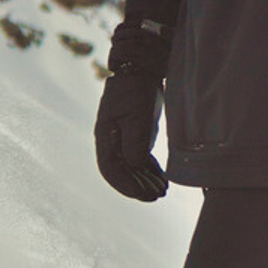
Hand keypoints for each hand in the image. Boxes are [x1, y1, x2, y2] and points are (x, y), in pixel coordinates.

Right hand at [95, 71, 169, 201]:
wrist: (141, 70)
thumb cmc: (135, 91)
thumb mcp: (136, 116)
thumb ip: (135, 142)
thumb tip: (135, 166)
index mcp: (105, 136)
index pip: (110, 169)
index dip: (124, 185)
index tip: (141, 194)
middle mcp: (111, 141)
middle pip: (121, 172)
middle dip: (138, 187)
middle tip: (156, 196)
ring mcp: (123, 139)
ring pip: (132, 168)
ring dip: (145, 181)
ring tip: (162, 191)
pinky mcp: (136, 136)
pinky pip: (141, 159)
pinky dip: (150, 171)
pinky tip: (162, 180)